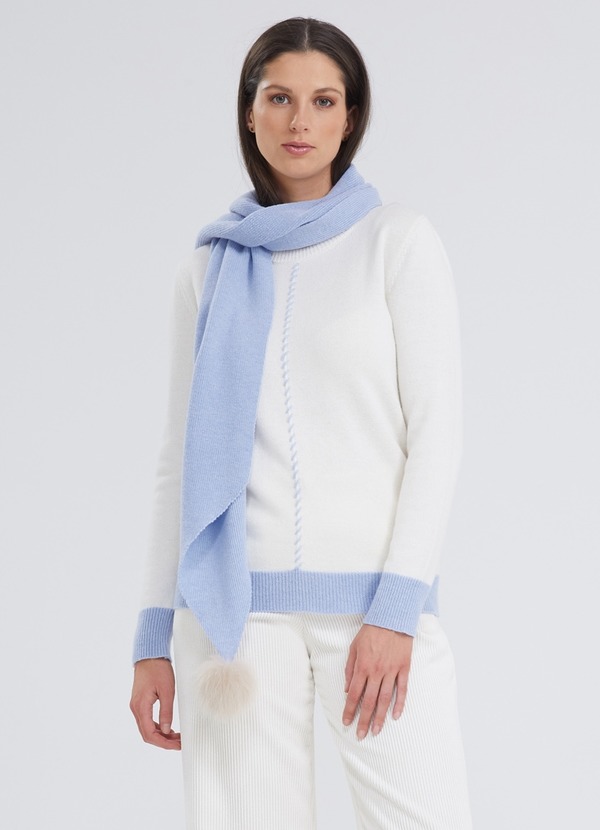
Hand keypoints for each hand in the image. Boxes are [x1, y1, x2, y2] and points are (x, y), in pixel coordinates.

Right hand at [130, 658, 181, 749]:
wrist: (150, 654)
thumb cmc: (158, 669)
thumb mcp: (167, 691)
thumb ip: (166, 712)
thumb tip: (166, 730)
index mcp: (141, 706)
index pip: (149, 734)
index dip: (163, 743)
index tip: (176, 746)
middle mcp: (136, 708)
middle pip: (147, 734)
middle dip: (163, 741)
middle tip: (179, 743)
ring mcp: (137, 705)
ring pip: (147, 728)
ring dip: (161, 734)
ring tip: (176, 737)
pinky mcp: (140, 702)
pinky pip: (147, 720)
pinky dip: (157, 726)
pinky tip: (168, 728)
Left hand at [343, 623, 412, 739]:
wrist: (392, 618)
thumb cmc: (370, 632)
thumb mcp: (353, 647)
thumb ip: (350, 669)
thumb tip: (348, 689)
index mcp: (362, 667)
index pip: (354, 694)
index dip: (349, 710)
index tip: (346, 723)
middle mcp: (377, 672)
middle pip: (369, 701)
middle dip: (364, 720)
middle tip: (360, 735)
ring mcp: (391, 671)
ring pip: (385, 699)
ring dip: (380, 717)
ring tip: (376, 732)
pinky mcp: (404, 669)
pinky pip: (402, 690)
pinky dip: (400, 704)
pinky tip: (395, 716)